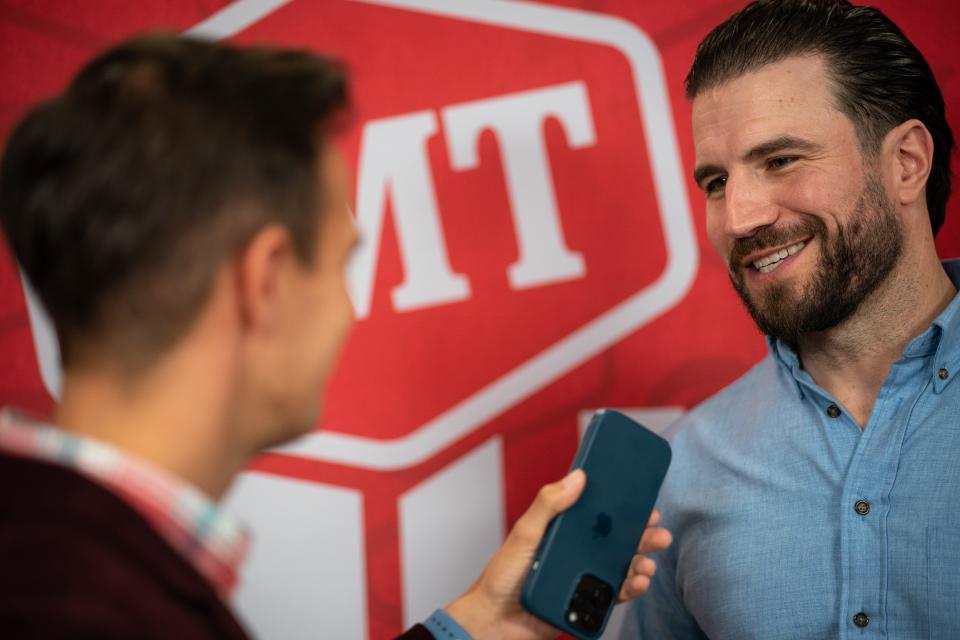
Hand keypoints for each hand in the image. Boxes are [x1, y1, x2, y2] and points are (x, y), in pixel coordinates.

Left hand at [445, 469, 671, 639]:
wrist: (494, 620)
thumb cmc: (502, 575)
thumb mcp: (525, 533)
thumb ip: (548, 504)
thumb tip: (577, 477)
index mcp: (563, 530)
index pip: (597, 514)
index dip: (622, 508)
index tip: (644, 501)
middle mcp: (577, 552)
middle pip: (617, 539)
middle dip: (642, 535)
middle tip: (658, 531)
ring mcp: (583, 576)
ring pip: (621, 566)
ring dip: (641, 561)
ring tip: (647, 562)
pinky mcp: (586, 601)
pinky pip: (615, 593)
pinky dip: (632, 588)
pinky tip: (638, 582)